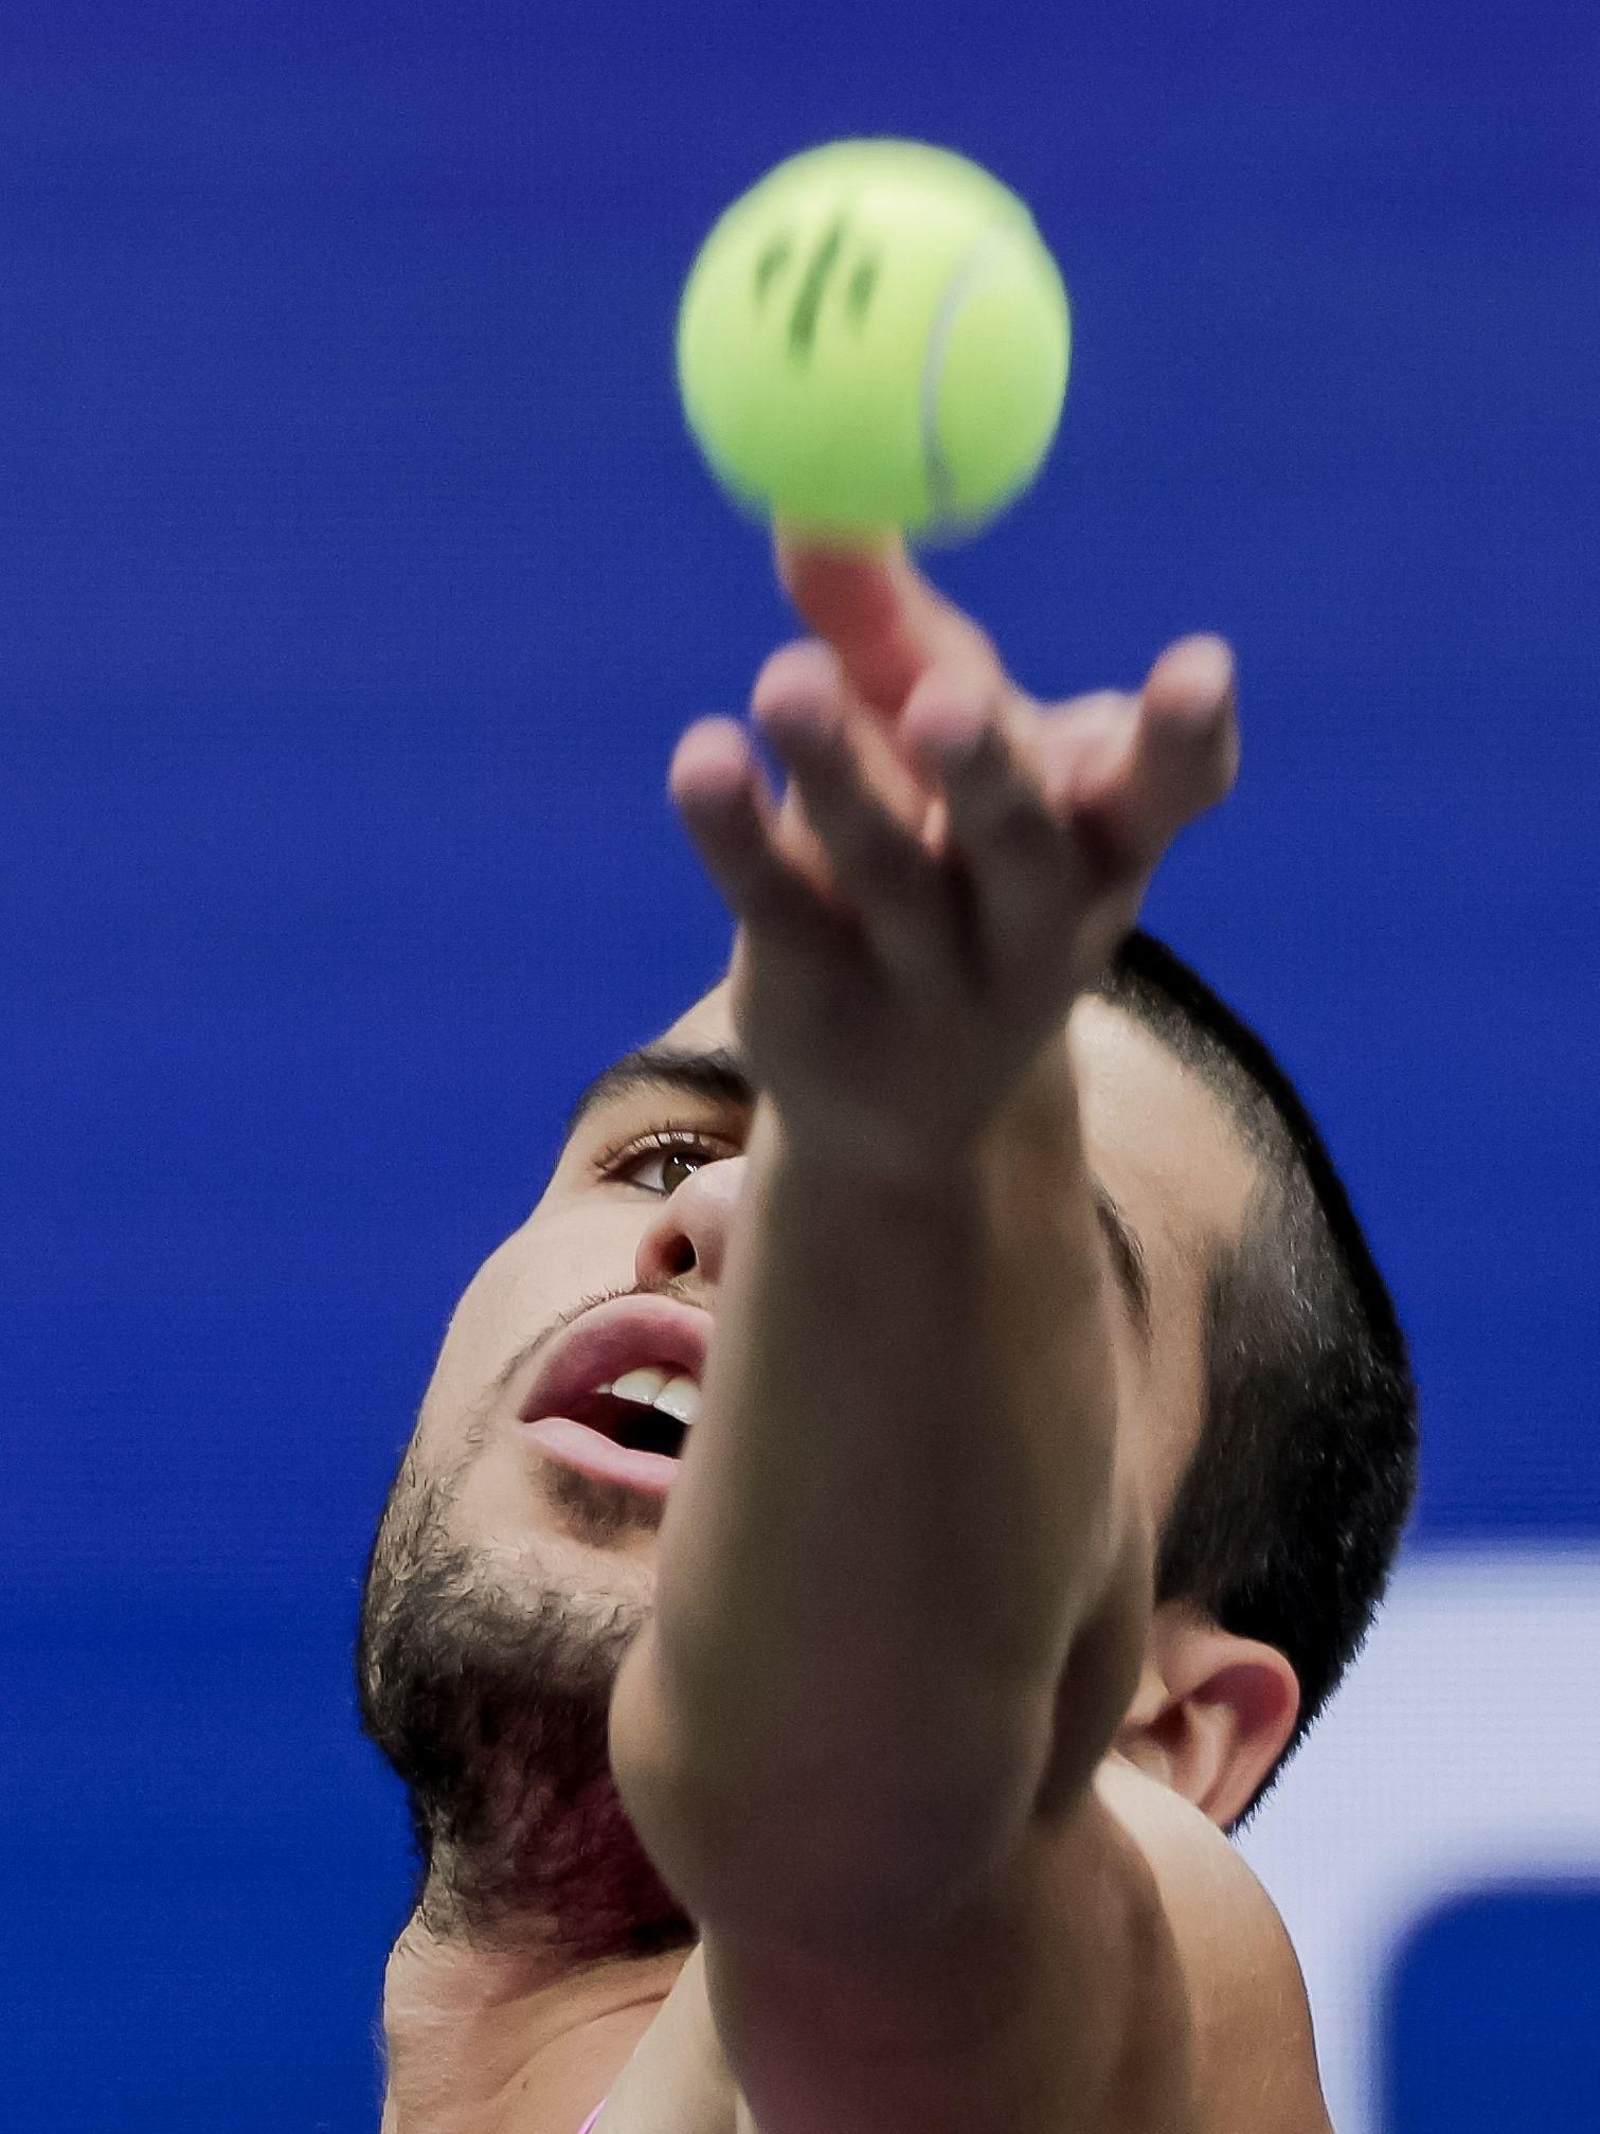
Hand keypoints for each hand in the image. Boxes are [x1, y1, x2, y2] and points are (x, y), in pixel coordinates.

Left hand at [669, 531, 1237, 1170]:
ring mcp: (930, 978)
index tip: (1198, 664)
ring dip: (838, 777)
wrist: (897, 1097)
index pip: (1170, 798)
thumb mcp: (935, 748)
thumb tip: (810, 505)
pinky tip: (704, 759)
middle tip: (943, 699)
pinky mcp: (823, 1004)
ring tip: (788, 679)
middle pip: (1021, 850)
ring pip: (888, 876)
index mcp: (1103, 847)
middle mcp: (1035, 922)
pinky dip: (739, 834)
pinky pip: (780, 910)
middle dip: (987, 774)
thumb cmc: (943, 866)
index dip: (1188, 740)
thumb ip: (890, 633)